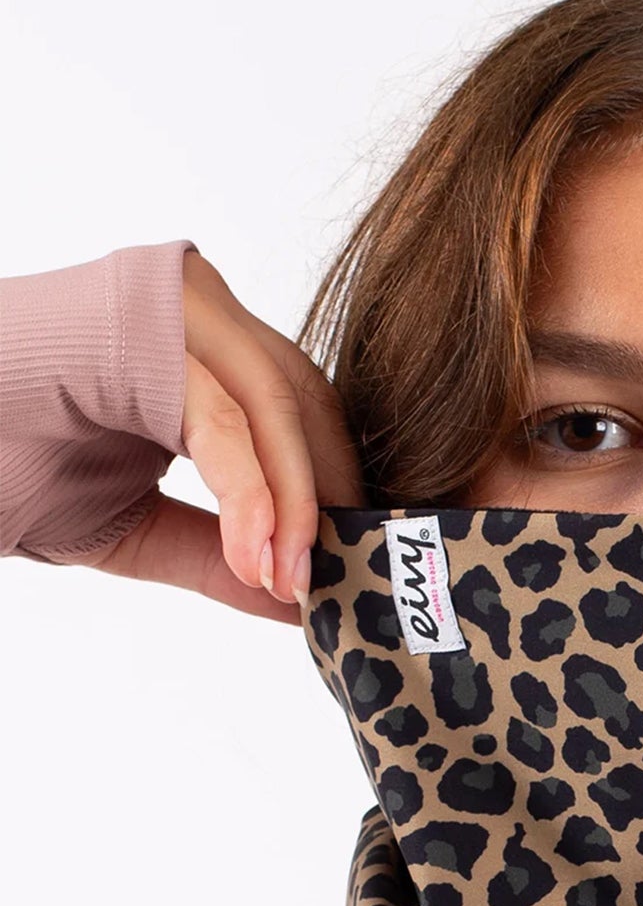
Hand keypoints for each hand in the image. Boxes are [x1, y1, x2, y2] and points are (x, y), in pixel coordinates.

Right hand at [82, 248, 365, 622]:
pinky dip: (249, 493)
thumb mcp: (134, 528)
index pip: (304, 412)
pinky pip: (219, 416)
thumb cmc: (5, 467)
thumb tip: (301, 599)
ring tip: (292, 583)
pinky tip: (258, 556)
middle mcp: (195, 310)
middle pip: (305, 404)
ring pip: (274, 406)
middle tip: (336, 586)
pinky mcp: (134, 326)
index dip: (332, 495)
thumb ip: (219, 553)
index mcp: (201, 347)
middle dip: (327, 504)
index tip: (345, 572)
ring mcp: (167, 305)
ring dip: (294, 508)